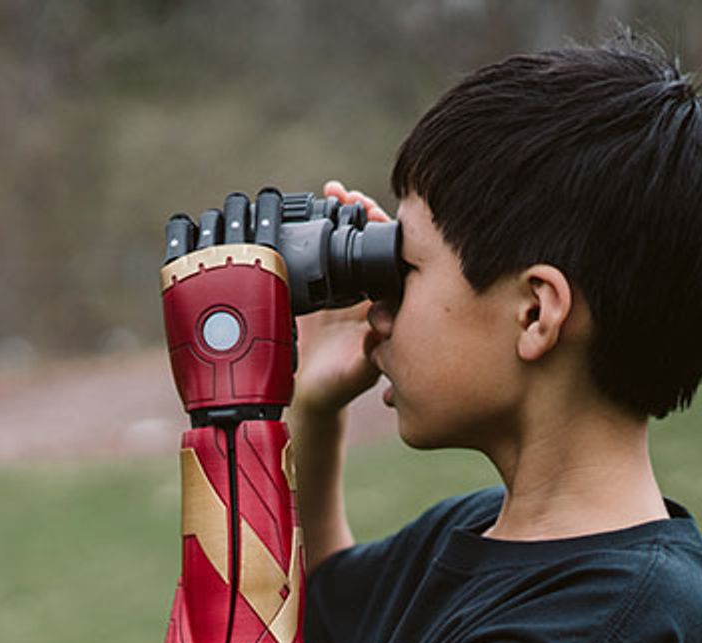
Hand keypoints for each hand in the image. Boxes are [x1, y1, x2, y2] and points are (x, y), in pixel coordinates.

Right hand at [292, 181, 393, 415]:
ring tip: (333, 190)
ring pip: (351, 242)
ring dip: (343, 214)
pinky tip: (316, 205)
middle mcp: (370, 291)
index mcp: (386, 306)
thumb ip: (370, 354)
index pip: (393, 260)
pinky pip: (326, 251)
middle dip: (364, 214)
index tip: (372, 214)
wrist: (308, 393)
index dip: (385, 235)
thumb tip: (379, 333)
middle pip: (374, 242)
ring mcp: (348, 287)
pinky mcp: (323, 288)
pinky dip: (322, 226)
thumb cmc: (338, 385)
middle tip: (350, 195)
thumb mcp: (356, 372)